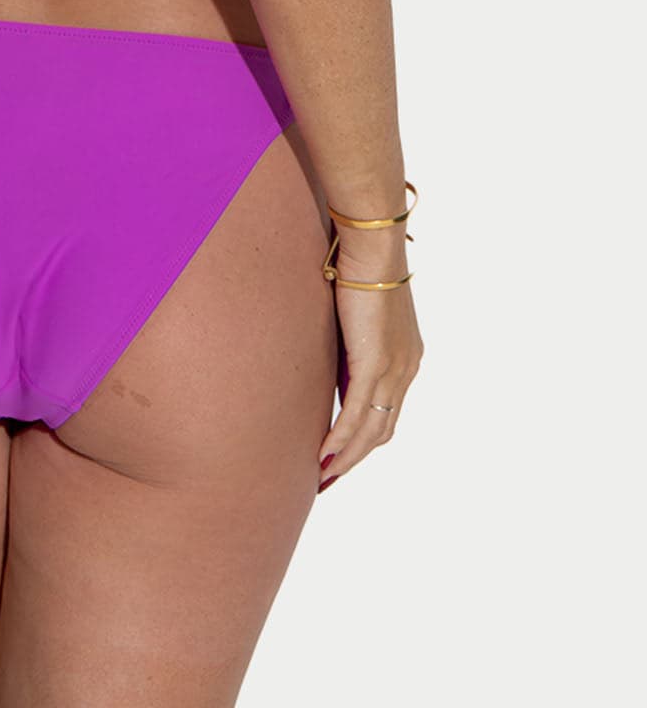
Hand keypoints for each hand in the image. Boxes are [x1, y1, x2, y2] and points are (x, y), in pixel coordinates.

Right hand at [317, 235, 422, 489]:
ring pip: (369, 430)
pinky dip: (340, 438)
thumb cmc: (361, 267)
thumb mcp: (356, 314)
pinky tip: (324, 455)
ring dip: (346, 458)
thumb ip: (350, 342)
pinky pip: (355, 413)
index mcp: (405, 359)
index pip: (386, 412)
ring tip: (321, 476)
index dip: (364, 439)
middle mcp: (405, 370)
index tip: (340, 455)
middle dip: (355, 459)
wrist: (372, 248)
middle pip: (381, 431)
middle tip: (328, 478)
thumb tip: (330, 358)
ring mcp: (393, 370)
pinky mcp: (374, 364)